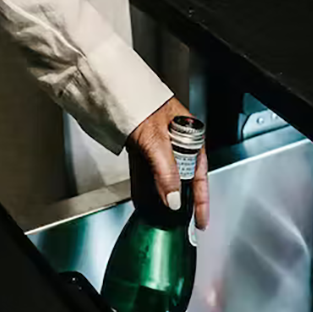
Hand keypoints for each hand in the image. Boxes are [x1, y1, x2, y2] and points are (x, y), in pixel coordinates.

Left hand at [127, 97, 209, 228]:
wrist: (111, 88)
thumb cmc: (141, 103)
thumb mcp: (158, 143)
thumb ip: (167, 174)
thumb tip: (174, 201)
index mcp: (190, 138)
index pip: (200, 177)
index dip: (201, 201)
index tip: (200, 221)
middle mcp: (177, 143)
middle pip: (182, 179)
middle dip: (181, 202)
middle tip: (181, 223)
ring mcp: (158, 146)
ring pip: (163, 178)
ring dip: (161, 197)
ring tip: (161, 217)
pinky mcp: (141, 147)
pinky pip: (147, 173)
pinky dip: (146, 187)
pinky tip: (144, 200)